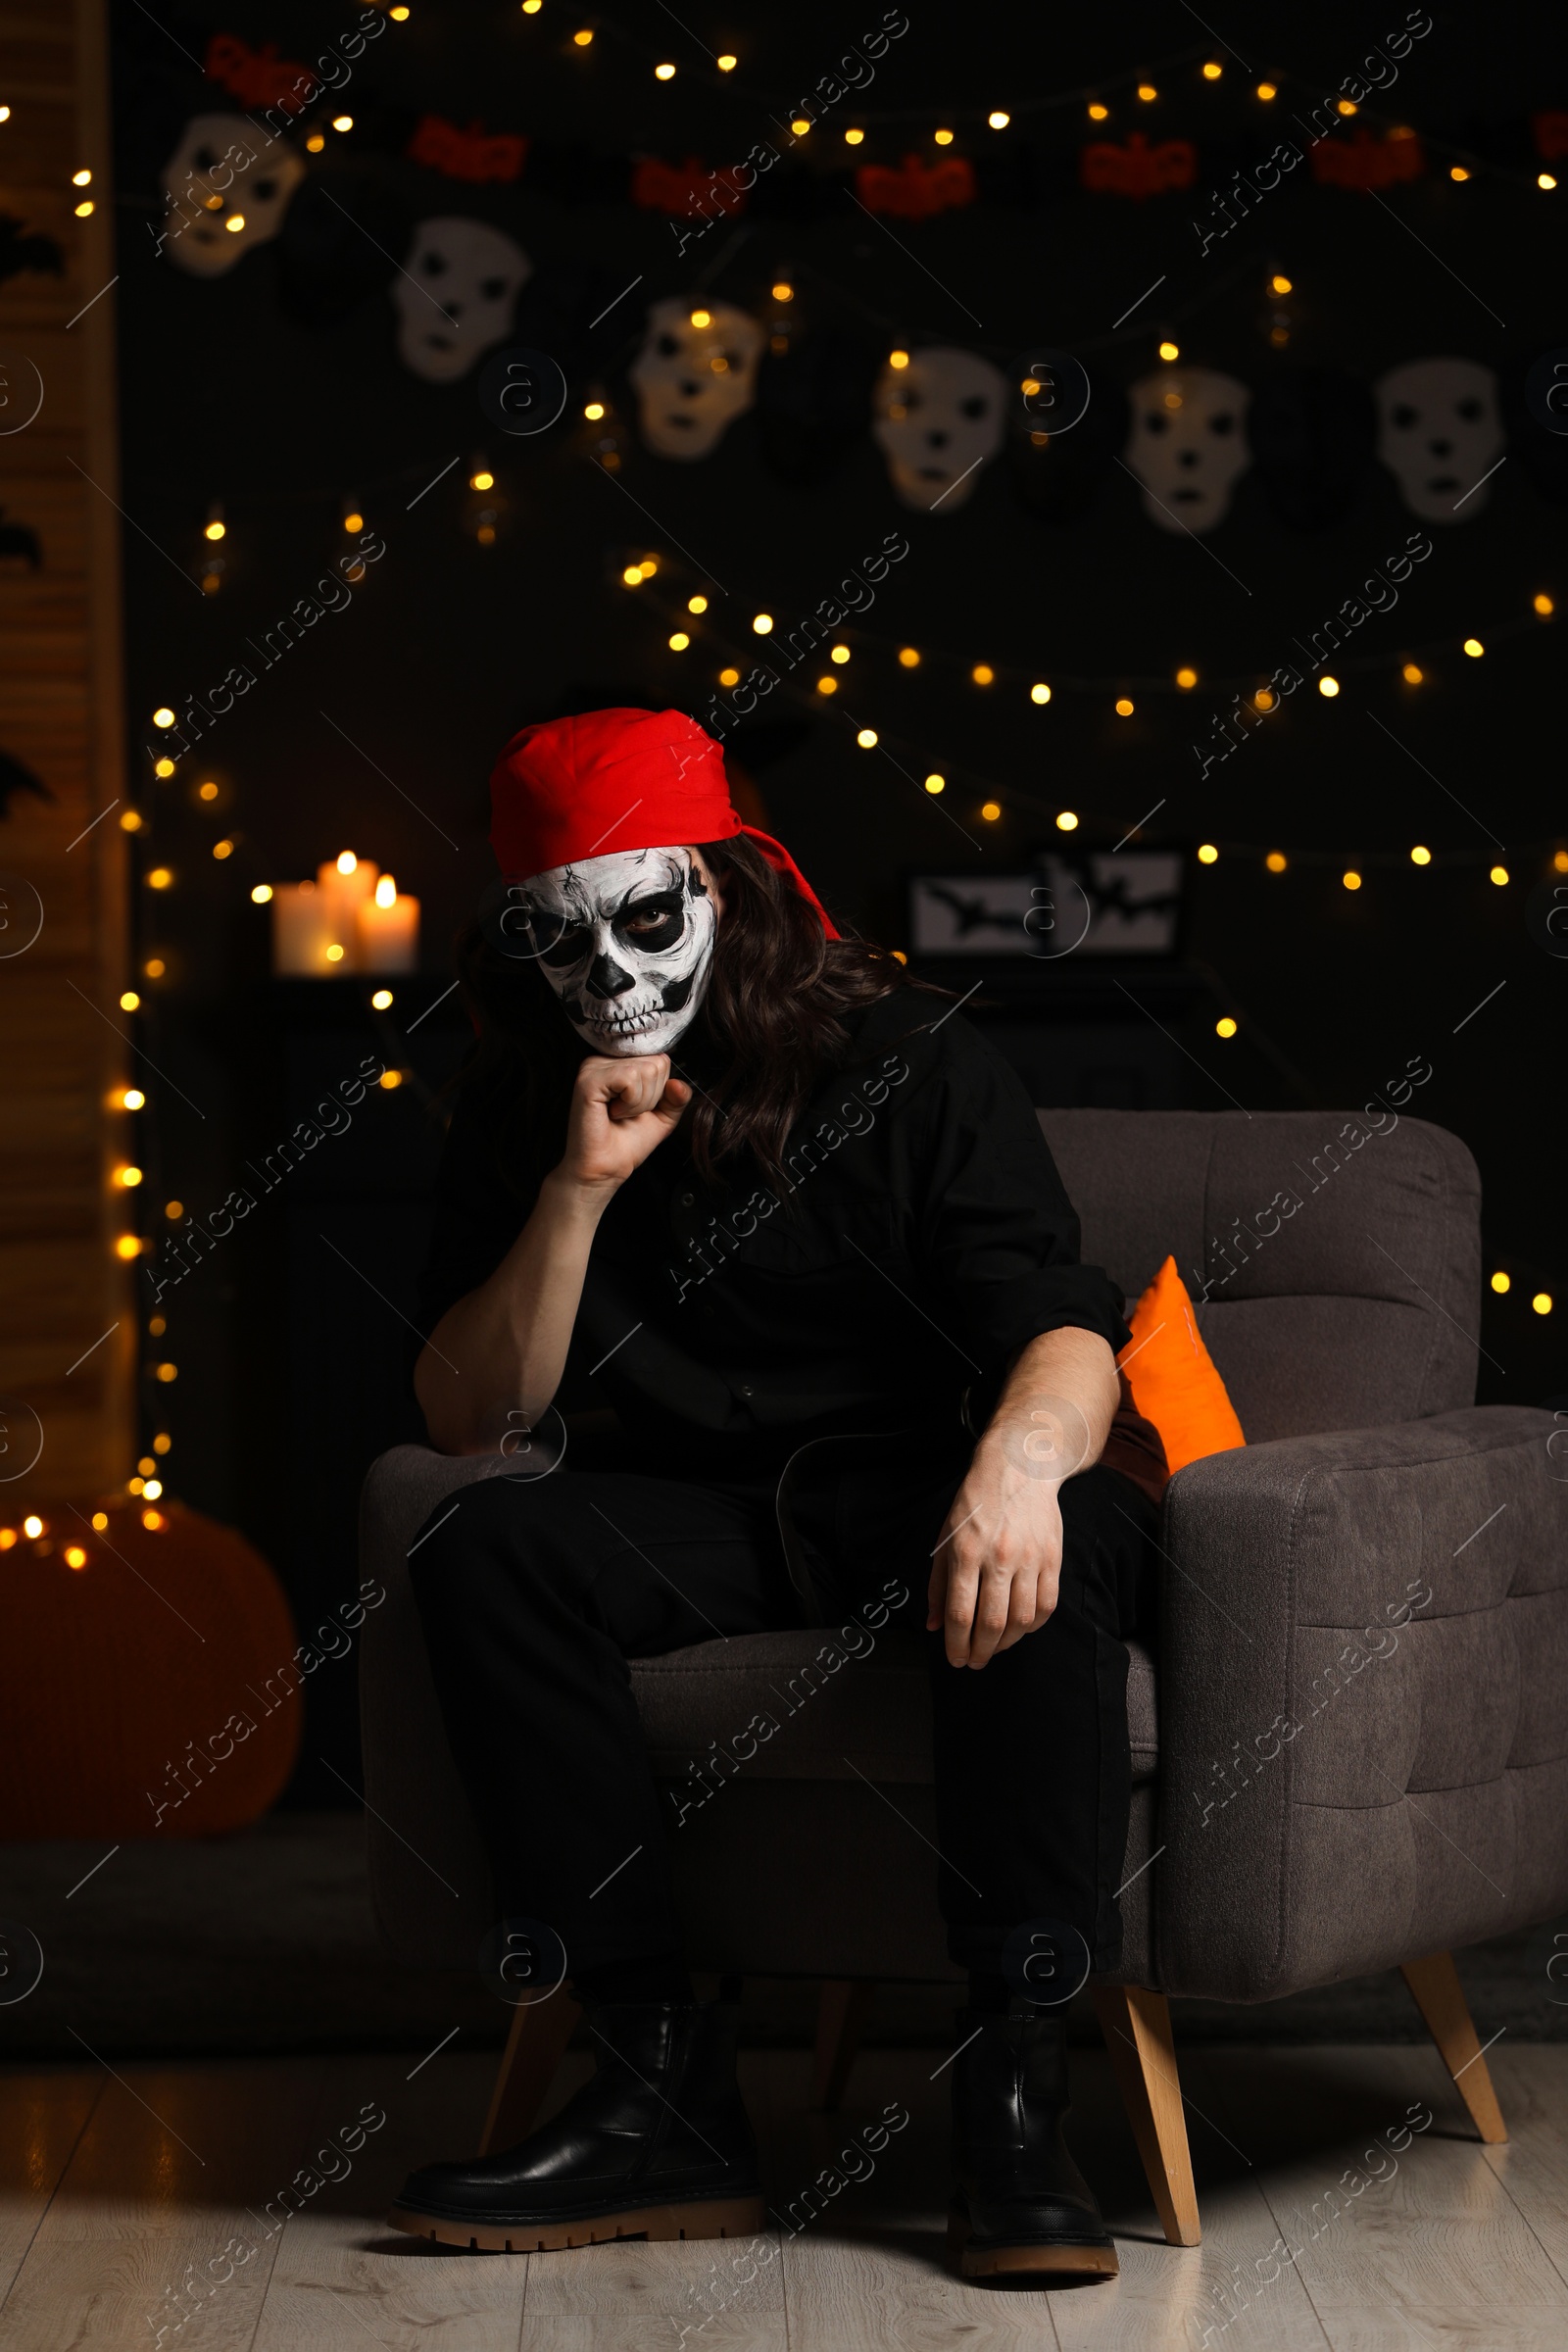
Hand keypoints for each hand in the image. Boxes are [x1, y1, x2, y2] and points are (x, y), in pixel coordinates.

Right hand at [557, 1053, 690, 1192]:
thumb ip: (678, 1097)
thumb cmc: (628, 1143)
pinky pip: (631, 1078)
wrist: (607, 1168)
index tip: (636, 1107)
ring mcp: (594, 1067)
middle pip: (656, 1062)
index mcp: (618, 1062)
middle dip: (651, 1096)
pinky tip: (613, 1113)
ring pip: (646, 1070)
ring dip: (640, 1102)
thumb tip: (678, 1083)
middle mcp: (604, 1059)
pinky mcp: (589, 1079)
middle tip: (627, 1113)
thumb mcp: (663, 1116)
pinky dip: (631, 1102)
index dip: (659, 1090)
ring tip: (619, 1114)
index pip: (660, 1058)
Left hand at [926, 1441, 1063, 1668]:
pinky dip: (1033, 1625)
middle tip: (973, 1661)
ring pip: (1022, 1619)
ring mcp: (1030, 1558)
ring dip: (1006, 1643)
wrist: (1019, 1467)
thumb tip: (935, 1626)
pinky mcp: (1053, 1558)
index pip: (961, 1614)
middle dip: (980, 1651)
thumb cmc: (976, 1502)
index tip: (955, 1660)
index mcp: (966, 1552)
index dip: (956, 1645)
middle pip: (992, 1623)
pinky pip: (1046, 1605)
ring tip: (994, 1647)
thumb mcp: (946, 1537)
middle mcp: (999, 1557)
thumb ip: (938, 1584)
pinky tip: (1020, 1628)